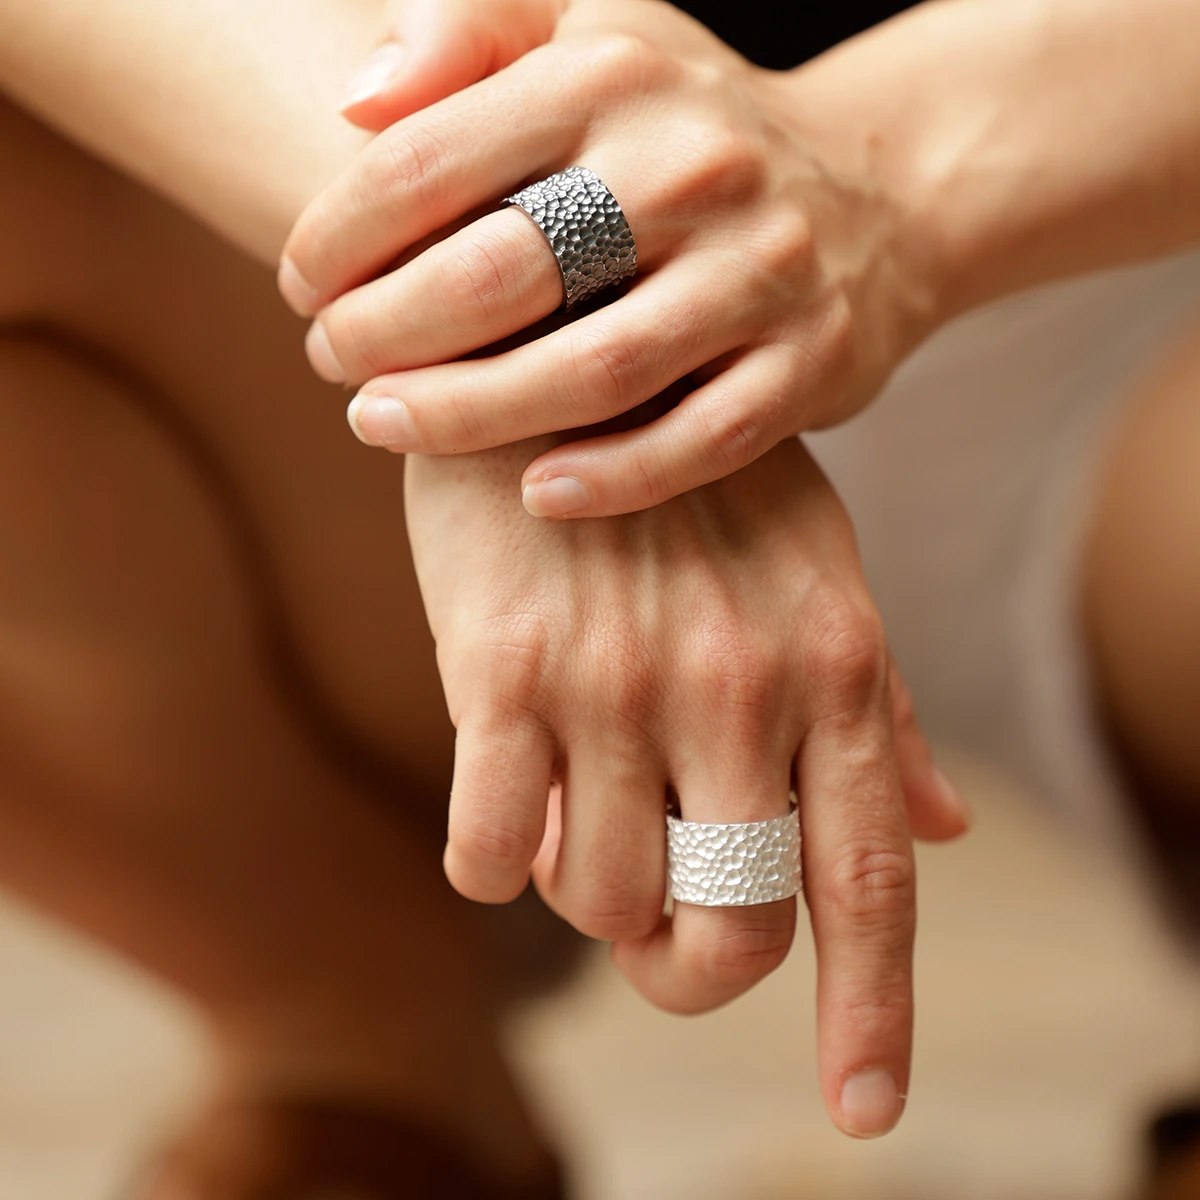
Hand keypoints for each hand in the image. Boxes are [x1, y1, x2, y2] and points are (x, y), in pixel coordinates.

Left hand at [280, 0, 935, 517]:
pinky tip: (535, 495)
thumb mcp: (591, 36)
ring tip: (386, 428)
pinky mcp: (810, 364)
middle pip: (503, 271)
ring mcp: (762, 273)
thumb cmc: (689, 131)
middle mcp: (695, 166)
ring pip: (596, 369)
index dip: (340, 236)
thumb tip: (358, 101)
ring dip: (472, 416)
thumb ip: (468, 34)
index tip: (300, 289)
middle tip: (332, 366)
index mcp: (615, 74)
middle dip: (387, 332)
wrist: (874, 197)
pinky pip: (699, 440)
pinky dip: (612, 478)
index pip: (434, 158)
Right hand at [404, 429, 966, 1137]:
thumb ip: (876, 702)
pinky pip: (488, 852)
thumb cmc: (692, 474)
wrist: (557, 346)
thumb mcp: (814, 563)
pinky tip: (501, 796)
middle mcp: (736, 685)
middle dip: (690, 967)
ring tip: (574, 806)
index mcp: (830, 660)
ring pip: (600, 902)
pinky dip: (492, 860)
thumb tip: (943, 827)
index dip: (872, 1014)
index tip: (862, 1112)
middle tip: (655, 926)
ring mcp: (616, 682)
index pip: (869, 880)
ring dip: (583, 889)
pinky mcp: (501, 671)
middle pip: (733, 929)